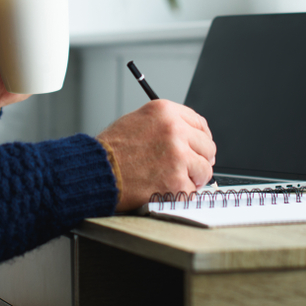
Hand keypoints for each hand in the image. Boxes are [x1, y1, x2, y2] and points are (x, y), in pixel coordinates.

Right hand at [96, 100, 215, 211]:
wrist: (98, 170)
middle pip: (207, 146)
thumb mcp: (139, 120)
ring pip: (204, 169)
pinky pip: (192, 190)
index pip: (200, 123)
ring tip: (174, 178)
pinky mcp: (176, 181)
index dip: (202, 138)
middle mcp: (175, 130)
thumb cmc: (112, 149)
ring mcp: (178, 156)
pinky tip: (165, 188)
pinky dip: (181, 193)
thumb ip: (166, 124)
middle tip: (189, 167)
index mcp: (166, 112)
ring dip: (193, 177)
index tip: (200, 147)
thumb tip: (189, 136)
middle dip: (200, 159)